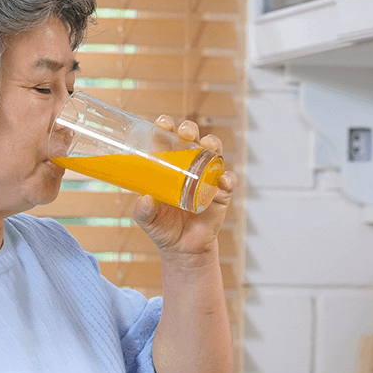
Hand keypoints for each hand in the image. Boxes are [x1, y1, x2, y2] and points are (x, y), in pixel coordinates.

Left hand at [132, 115, 237, 262]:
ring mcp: (206, 178)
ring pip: (213, 152)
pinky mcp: (221, 194)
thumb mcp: (148, 220)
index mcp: (167, 167)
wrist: (183, 249)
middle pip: (191, 140)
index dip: (166, 128)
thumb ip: (143, 211)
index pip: (167, 141)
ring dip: (212, 144)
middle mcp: (188, 167)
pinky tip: (222, 180)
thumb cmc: (163, 228)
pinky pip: (228, 181)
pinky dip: (227, 178)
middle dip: (189, 130)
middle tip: (184, 132)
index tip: (161, 123)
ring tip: (207, 145)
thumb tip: (144, 199)